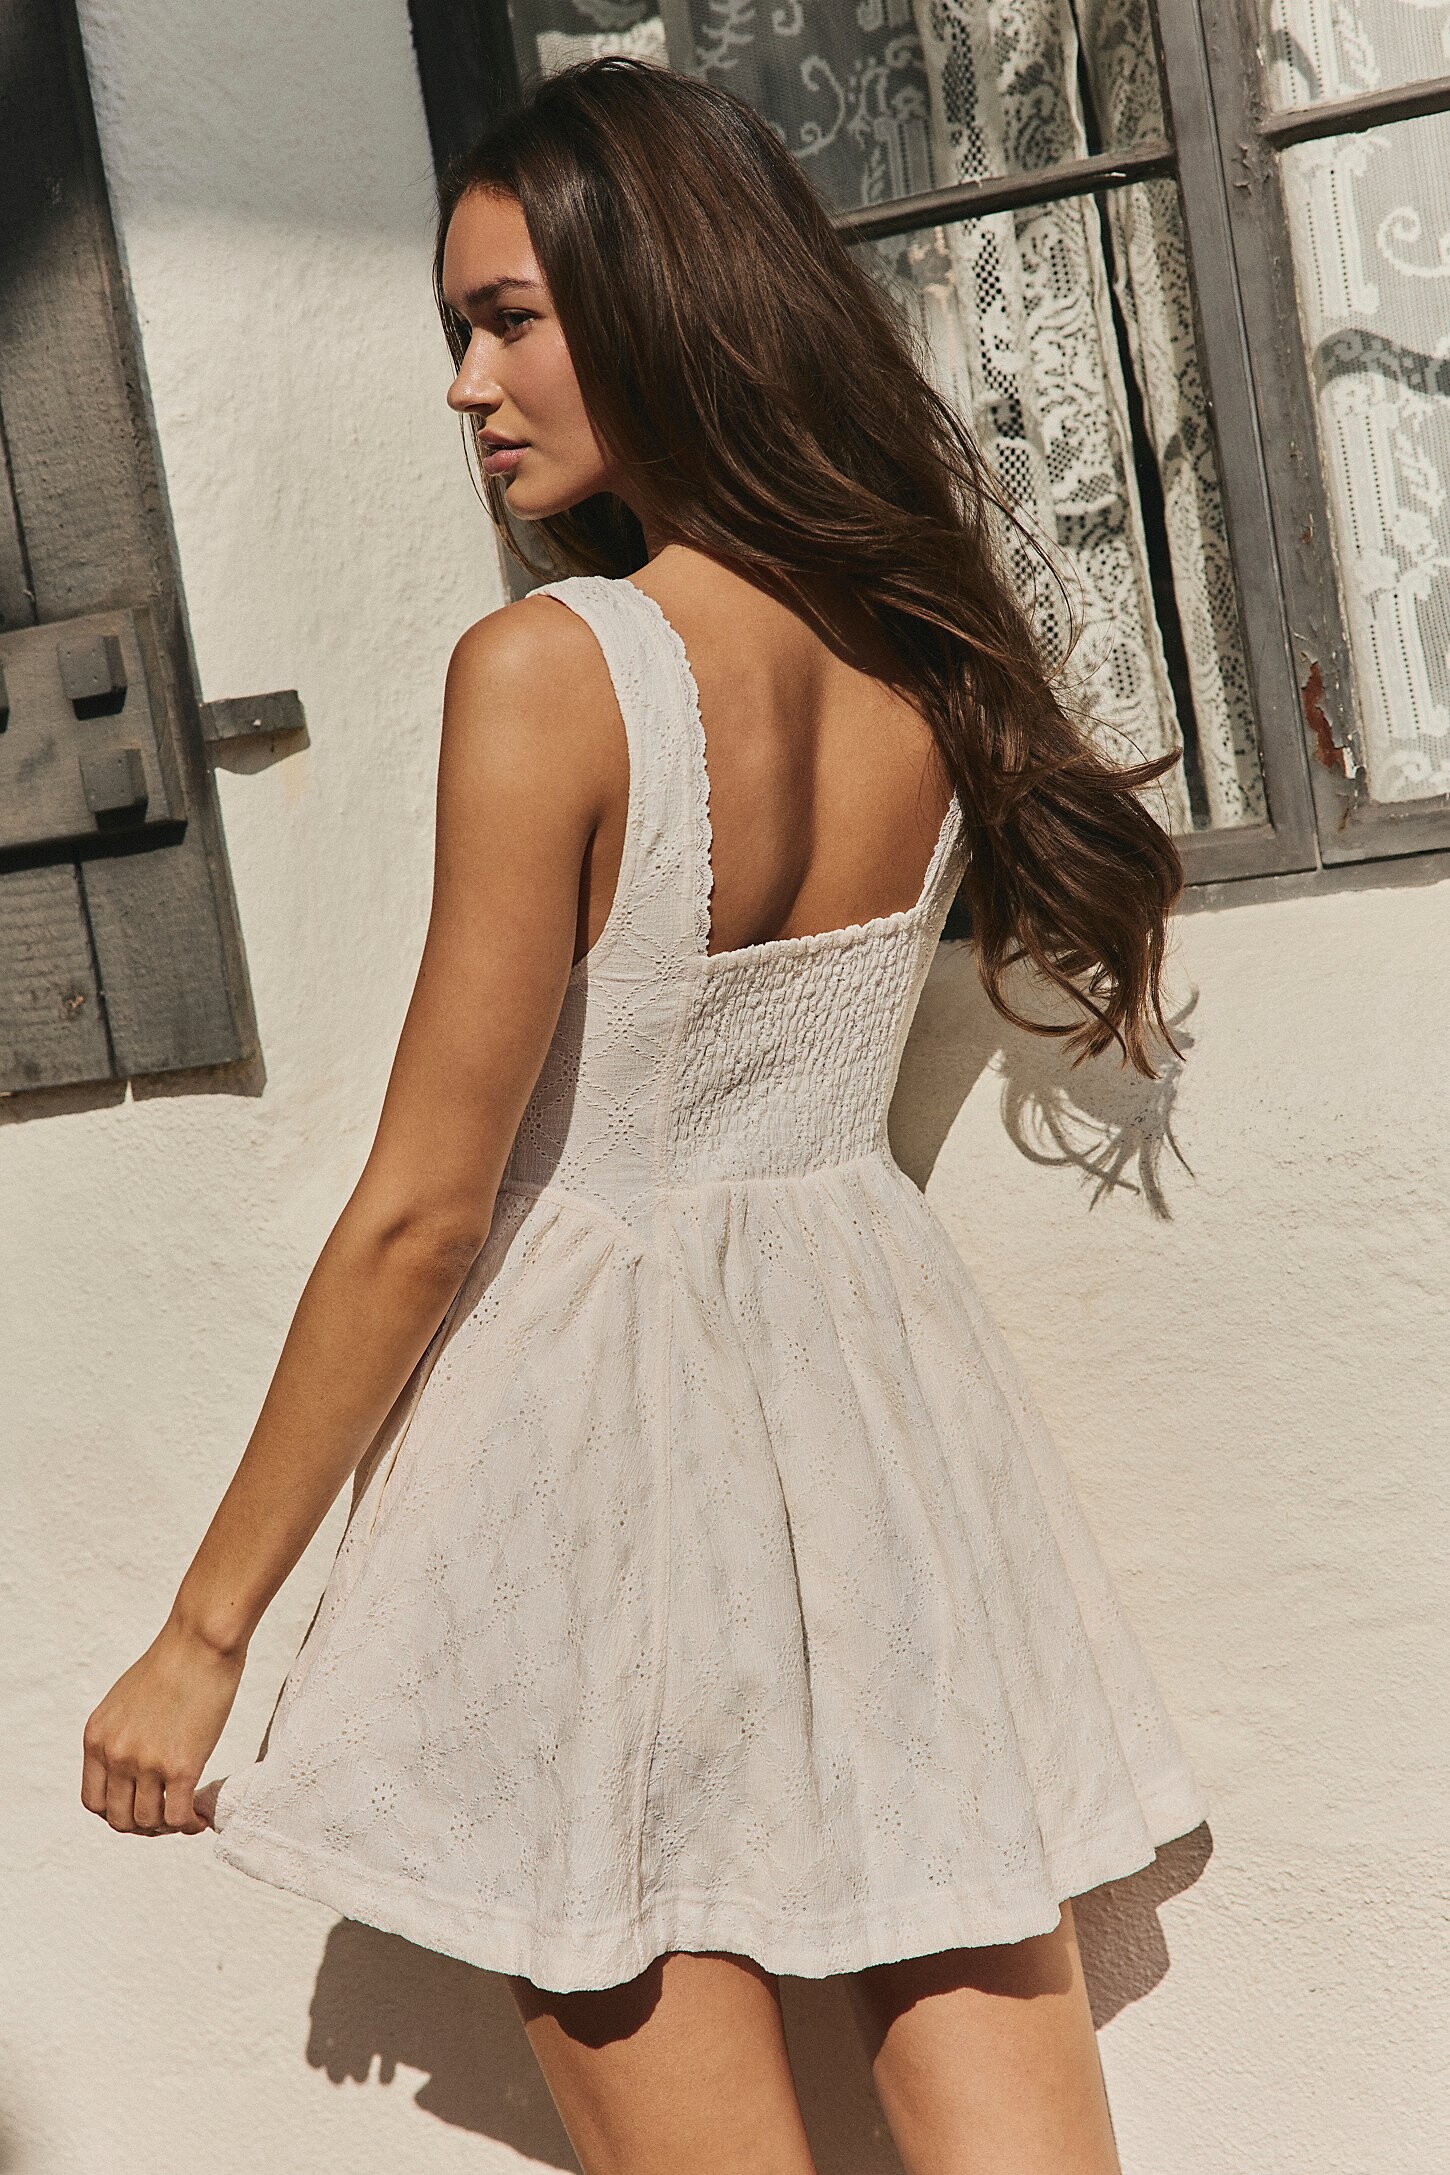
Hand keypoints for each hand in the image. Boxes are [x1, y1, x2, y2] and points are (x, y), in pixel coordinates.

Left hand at [82, 1615, 245, 1835]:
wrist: (200, 1641)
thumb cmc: (174, 1661)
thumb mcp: (125, 1701)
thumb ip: (121, 1735)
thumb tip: (135, 1764)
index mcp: (96, 1738)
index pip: (93, 1801)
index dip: (116, 1813)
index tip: (140, 1807)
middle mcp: (115, 1754)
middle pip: (118, 1819)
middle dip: (142, 1826)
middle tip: (165, 1818)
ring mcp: (146, 1763)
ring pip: (148, 1822)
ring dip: (167, 1827)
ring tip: (186, 1816)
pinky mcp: (181, 1766)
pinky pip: (177, 1816)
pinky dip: (188, 1825)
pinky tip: (199, 1818)